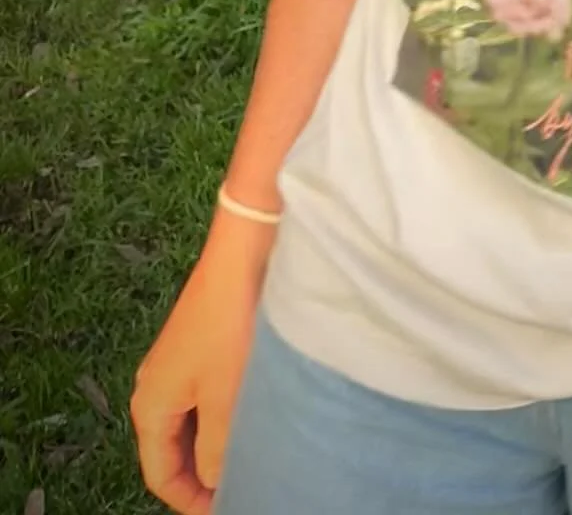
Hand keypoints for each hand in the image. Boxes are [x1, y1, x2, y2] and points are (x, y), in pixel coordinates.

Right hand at [130, 213, 273, 513]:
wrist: (244, 252)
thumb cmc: (231, 324)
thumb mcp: (226, 396)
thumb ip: (220, 449)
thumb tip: (216, 482)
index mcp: (150, 406)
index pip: (160, 475)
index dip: (190, 502)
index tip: (225, 510)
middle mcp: (154, 388)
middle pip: (172, 452)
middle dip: (201, 478)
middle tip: (242, 490)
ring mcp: (176, 366)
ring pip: (190, 425)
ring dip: (214, 448)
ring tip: (252, 461)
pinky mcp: (198, 347)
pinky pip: (202, 399)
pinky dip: (221, 419)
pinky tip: (251, 421)